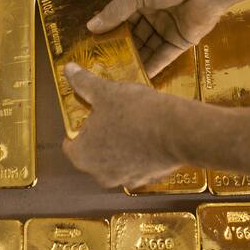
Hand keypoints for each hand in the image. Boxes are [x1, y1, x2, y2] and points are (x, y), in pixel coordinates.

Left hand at [62, 62, 186, 188]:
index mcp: (83, 156)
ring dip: (121, 145)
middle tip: (113, 115)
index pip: (70, 143)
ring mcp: (126, 179)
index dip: (79, 126)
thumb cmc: (137, 113)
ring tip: (133, 122)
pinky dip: (140, 153)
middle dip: (101, 135)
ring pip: (117, 159)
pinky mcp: (148, 179)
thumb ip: (83, 82)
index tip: (90, 114)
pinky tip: (149, 134)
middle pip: (93, 152)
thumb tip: (69, 69)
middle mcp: (100, 174)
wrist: (179, 131)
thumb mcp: (105, 91)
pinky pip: (138, 164)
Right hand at [88, 0, 226, 76]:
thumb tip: (91, 26)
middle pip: (136, 35)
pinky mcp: (184, 40)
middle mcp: (156, 13)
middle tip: (104, 65)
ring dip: (136, 59)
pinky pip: (166, 56)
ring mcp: (170, 28)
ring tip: (118, 75)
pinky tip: (139, 77)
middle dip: (122, 48)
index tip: (96, 45)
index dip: (111, 30)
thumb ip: (115, 11)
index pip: (123, 18)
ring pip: (149, 47)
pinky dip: (154, 66)